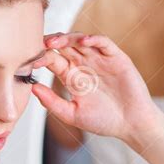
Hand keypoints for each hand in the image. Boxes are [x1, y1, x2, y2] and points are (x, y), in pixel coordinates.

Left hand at [31, 32, 160, 146]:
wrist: (131, 125)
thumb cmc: (104, 121)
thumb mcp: (72, 114)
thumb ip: (52, 102)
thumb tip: (32, 88)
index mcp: (71, 77)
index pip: (53, 60)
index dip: (42, 58)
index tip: (31, 61)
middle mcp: (84, 65)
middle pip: (64, 46)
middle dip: (52, 42)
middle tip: (42, 45)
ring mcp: (100, 59)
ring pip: (81, 40)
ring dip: (69, 38)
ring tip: (57, 42)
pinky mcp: (116, 58)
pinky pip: (104, 43)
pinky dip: (94, 39)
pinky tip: (85, 41)